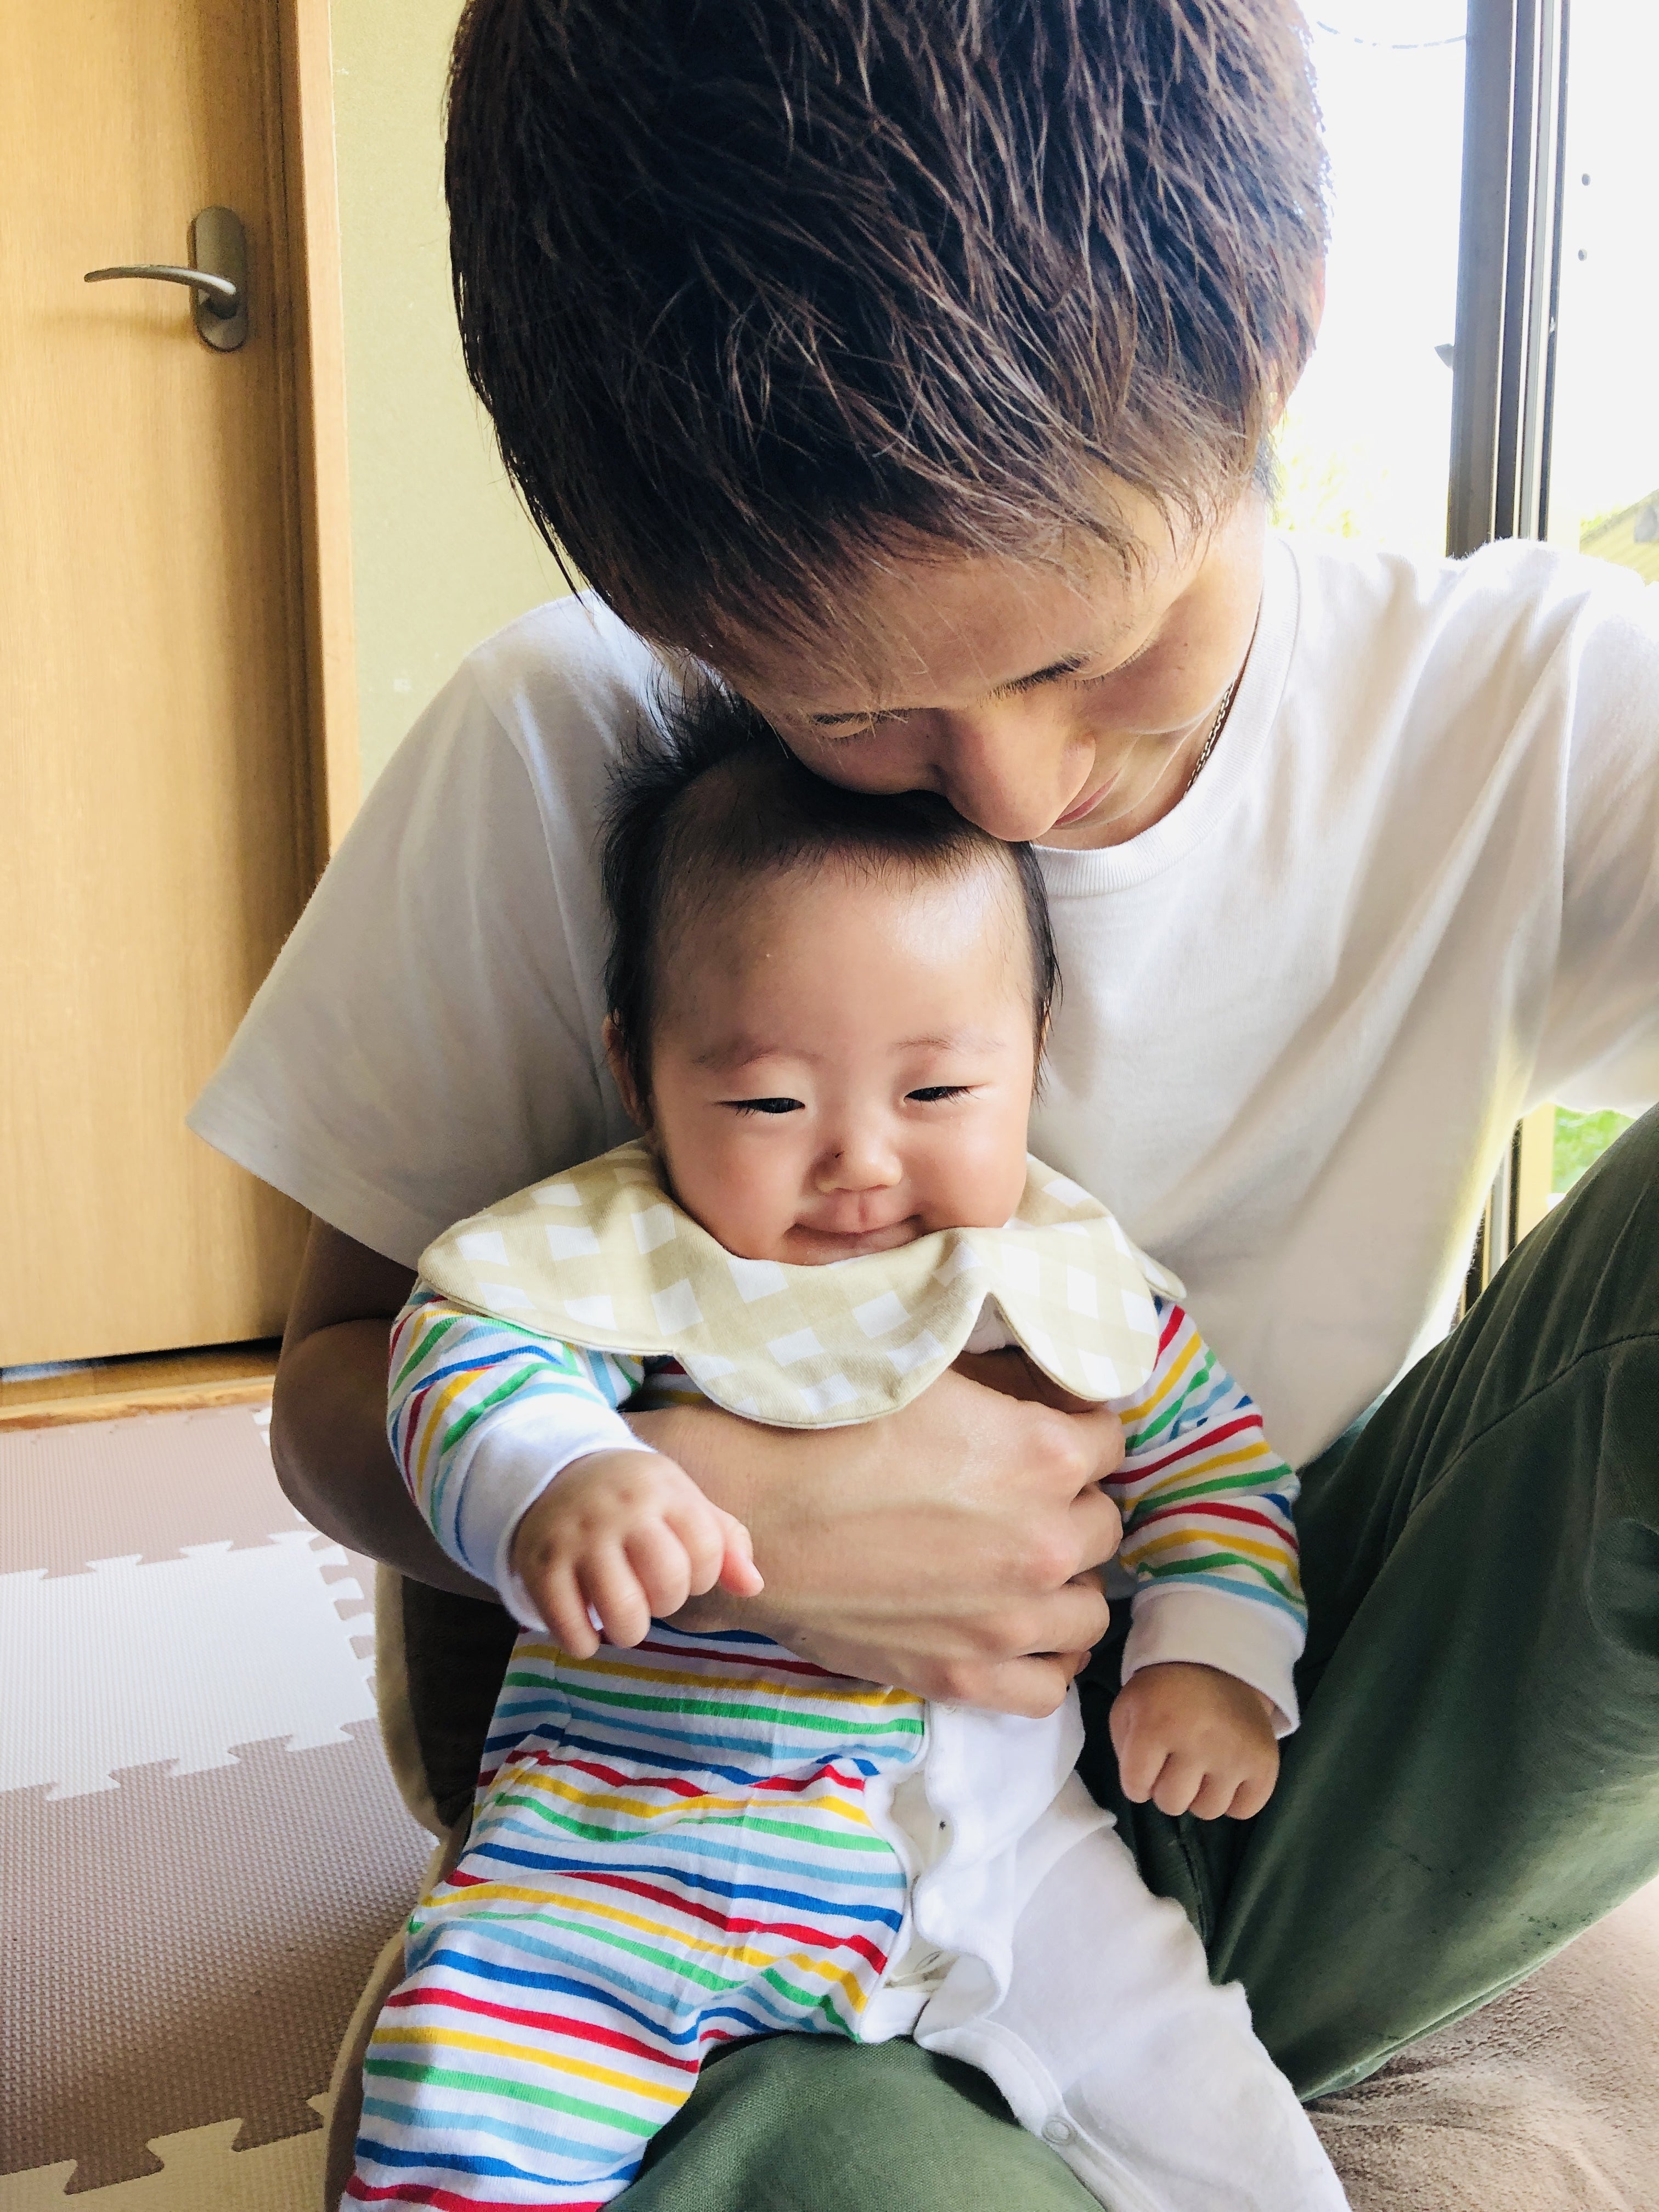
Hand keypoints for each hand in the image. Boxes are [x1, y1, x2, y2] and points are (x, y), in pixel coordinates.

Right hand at [509, 1449, 762, 1656]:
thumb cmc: (635, 1498)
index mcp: (663, 1490)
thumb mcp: (682, 1501)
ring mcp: (577, 1537)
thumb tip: (753, 1586)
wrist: (553, 1471)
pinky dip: (584, 1643)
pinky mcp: (540, 1565)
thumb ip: (725, 1540)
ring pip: (622, 1612)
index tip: (683, 1571)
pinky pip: (571, 1628)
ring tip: (623, 1617)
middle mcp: (620, 1510)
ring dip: (629, 1631)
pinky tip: (587, 1628)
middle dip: (666, 1603)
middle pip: (668, 1584)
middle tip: (648, 1593)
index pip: (707, 1552)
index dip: (702, 1576)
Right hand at [629, 1366, 1124, 1717]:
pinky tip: (1017, 1629)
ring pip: (1090, 1608)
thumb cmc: (831, 1430)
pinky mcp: (966, 1675)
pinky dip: (1043, 1658)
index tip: (1048, 1438)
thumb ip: (1012, 1390)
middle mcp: (1045, 1542)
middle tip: (1022, 1499)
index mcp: (1045, 1455)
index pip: (1110, 1442)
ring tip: (1022, 1566)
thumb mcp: (932, 1376)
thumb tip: (1058, 1400)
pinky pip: (1049, 1686)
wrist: (755, 1511)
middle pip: (1103, 1525)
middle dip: (1071, 1507)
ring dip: (1066, 1584)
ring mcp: (1010, 1620)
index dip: (1077, 1435)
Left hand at [1109, 1661, 1279, 1819]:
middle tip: (1175, 1762)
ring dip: (1200, 1795)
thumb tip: (1143, 1790)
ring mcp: (1233, 1755)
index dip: (1137, 1780)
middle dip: (1167, 1788)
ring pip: (1207, 1811)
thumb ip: (1124, 1751)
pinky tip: (1227, 1774)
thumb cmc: (1164, 1692)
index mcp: (1155, 1727)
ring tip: (1201, 1765)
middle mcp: (1196, 1743)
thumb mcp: (1129, 1708)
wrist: (1217, 1663)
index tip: (1147, 1762)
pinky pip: (1244, 1810)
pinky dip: (1234, 1799)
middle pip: (1171, 1804)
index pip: (1136, 1788)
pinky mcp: (1263, 1763)